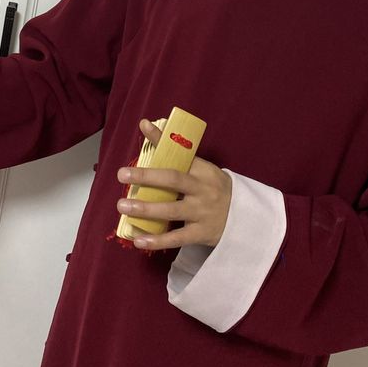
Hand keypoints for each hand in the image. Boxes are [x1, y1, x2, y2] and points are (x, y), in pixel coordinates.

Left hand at [116, 119, 231, 249]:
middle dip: (146, 177)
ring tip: (123, 206)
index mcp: (202, 170)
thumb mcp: (202, 169)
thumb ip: (177, 153)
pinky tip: (138, 240)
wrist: (245, 217)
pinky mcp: (201, 233)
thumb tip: (147, 126)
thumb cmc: (214, 188)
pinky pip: (176, 237)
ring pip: (171, 210)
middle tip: (122, 174)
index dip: (161, 139)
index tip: (144, 127)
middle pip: (173, 180)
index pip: (180, 152)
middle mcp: (202, 189)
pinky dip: (157, 240)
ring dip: (145, 209)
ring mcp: (202, 212)